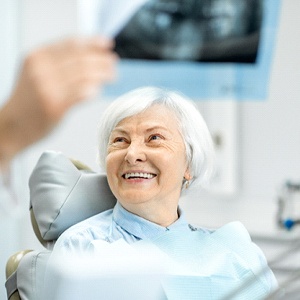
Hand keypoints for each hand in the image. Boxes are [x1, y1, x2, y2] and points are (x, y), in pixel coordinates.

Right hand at [0, 37, 117, 167]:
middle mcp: (41, 69)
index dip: (93, 43)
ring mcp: (47, 88)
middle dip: (102, 60)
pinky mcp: (54, 106)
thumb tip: (90, 57)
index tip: (107, 45)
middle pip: (81, 59)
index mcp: (37, 57)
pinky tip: (98, 90)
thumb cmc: (28, 101)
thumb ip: (58, 64)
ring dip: (102, 74)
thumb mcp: (36, 74)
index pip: (71, 44)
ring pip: (84, 75)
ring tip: (112, 76)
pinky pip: (81, 94)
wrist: (11, 126)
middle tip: (113, 63)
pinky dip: (93, 90)